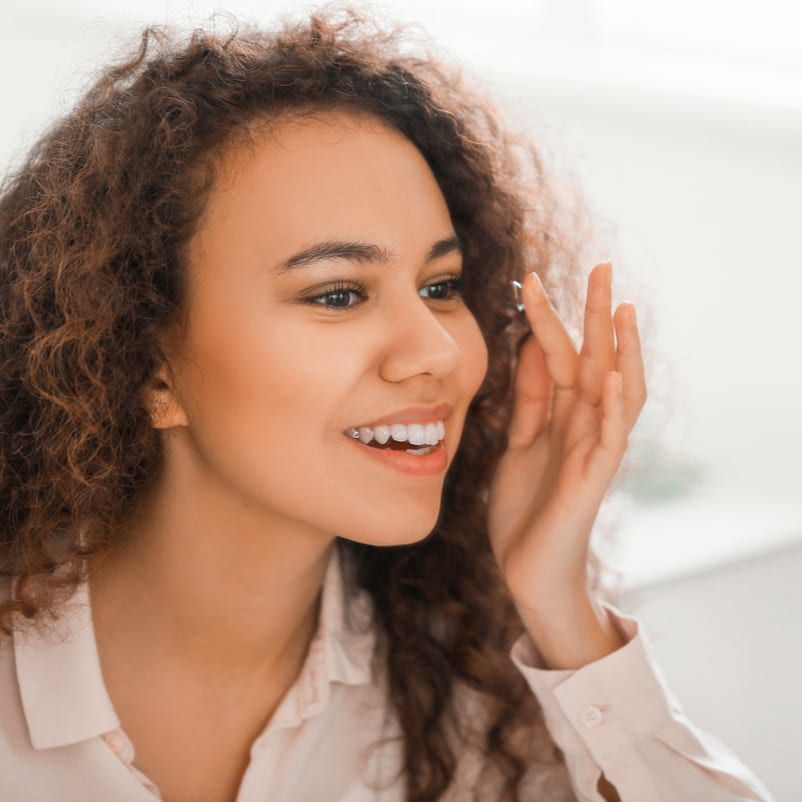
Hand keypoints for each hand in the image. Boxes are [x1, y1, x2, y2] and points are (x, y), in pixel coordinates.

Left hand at [487, 261, 646, 614]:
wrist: (527, 570)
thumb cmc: (526, 508)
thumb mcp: (520, 441)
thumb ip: (530, 398)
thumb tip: (532, 346)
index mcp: (563, 415)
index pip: (561, 354)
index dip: (547, 318)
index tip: (530, 279)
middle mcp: (585, 425)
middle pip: (597, 359)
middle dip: (598, 314)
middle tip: (602, 266)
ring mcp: (593, 450)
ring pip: (619, 391)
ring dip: (622, 350)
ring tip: (622, 308)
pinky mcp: (594, 480)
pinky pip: (611, 439)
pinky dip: (615, 406)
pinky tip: (614, 376)